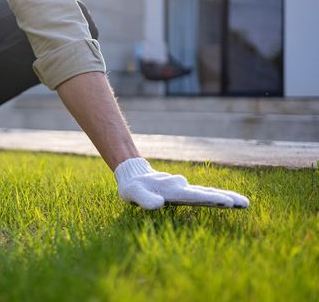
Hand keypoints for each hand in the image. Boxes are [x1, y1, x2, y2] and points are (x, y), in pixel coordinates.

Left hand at [114, 158, 249, 209]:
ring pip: (208, 192)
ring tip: (244, 203)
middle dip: (227, 197)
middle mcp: (181, 187)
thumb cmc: (133, 187)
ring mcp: (184, 188)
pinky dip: (217, 197)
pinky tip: (229, 201)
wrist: (133, 175)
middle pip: (207, 192)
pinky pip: (203, 194)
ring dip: (226, 197)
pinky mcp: (184, 191)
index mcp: (172, 190)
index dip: (210, 199)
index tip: (227, 202)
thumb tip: (160, 204)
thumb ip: (145, 199)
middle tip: (246, 203)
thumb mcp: (133, 193)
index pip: (194, 195)